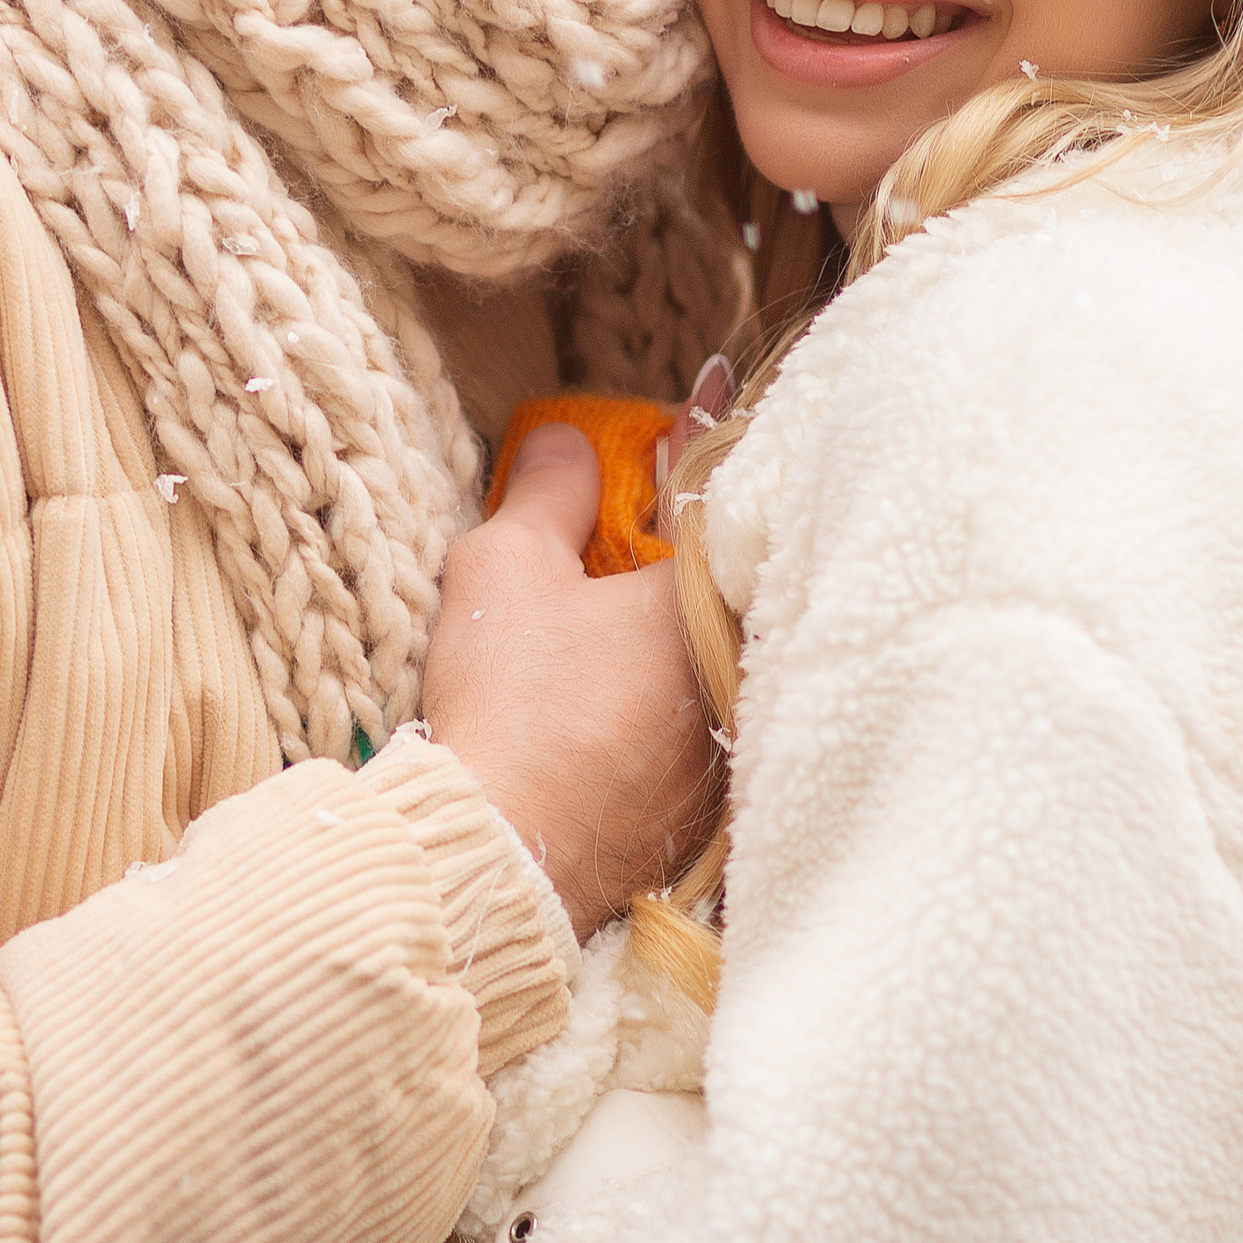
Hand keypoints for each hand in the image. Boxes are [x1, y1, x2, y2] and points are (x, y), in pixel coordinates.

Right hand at [421, 427, 719, 940]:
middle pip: (736, 577)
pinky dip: (685, 690)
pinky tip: (639, 685)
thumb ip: (548, 491)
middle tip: (670, 498)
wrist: (500, 850)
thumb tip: (568, 439)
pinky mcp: (711, 804)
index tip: (714, 392)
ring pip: (729, 652)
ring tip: (652, 590)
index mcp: (703, 601)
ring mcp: (733, 744)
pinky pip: (712, 719)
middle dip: (707, 535)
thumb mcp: (506, 568)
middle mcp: (742, 671)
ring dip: (700, 618)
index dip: (706, 442)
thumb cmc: (508, 701)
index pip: (722, 496)